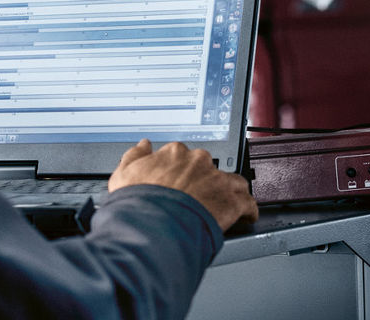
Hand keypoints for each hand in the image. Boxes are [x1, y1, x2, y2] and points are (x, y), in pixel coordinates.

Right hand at [109, 139, 257, 231]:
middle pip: (209, 167)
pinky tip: (243, 216)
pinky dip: (247, 210)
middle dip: (205, 180)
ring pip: (232, 181)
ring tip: (223, 205)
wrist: (154, 225)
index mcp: (175, 153)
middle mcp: (199, 162)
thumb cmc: (138, 203)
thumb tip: (143, 145)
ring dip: (228, 192)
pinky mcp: (232, 202)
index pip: (183, 156)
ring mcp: (217, 181)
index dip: (182, 170)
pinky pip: (247, 203)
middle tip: (198, 196)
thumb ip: (134, 156)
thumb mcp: (122, 174)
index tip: (180, 180)